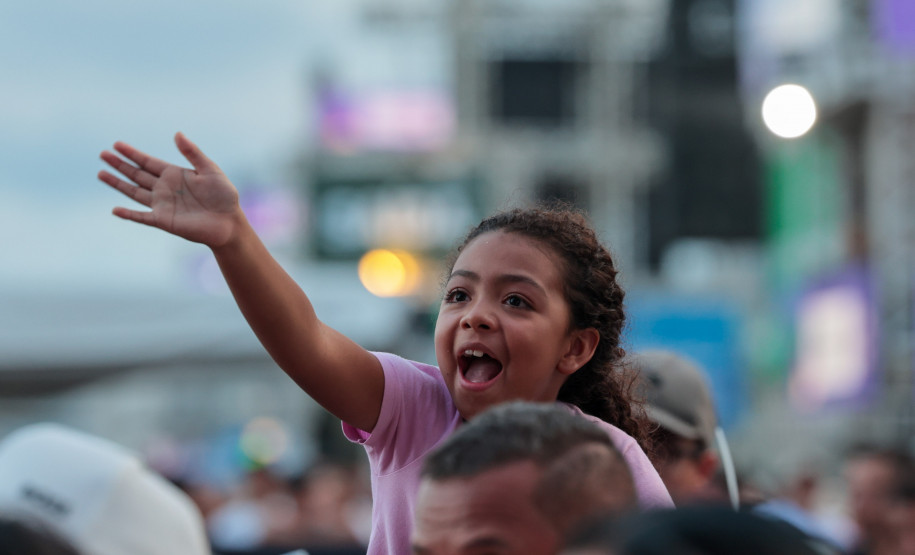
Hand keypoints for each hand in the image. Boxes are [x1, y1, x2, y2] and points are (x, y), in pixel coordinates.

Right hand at [99, 132, 242, 247]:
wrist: (229, 222)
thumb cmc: (223, 195)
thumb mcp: (210, 169)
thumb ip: (192, 153)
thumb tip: (177, 133)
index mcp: (174, 174)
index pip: (148, 161)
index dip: (132, 153)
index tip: (116, 144)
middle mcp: (164, 188)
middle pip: (136, 174)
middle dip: (119, 165)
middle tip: (102, 154)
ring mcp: (162, 205)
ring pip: (134, 192)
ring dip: (118, 184)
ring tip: (100, 173)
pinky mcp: (163, 221)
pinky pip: (142, 217)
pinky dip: (128, 214)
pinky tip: (115, 210)